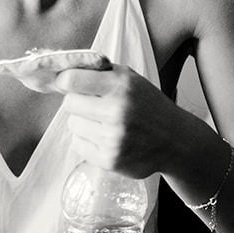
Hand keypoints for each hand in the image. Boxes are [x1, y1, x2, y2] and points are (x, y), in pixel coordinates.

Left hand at [53, 63, 186, 178]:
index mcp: (121, 85)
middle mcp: (117, 111)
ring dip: (84, 124)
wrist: (175, 140)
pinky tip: (107, 139)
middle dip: (78, 103)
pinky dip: (88, 142)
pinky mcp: (110, 160)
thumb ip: (98, 72)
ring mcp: (113, 138)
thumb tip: (58, 72)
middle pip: (69, 104)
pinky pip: (79, 145)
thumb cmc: (148, 105)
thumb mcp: (130, 79)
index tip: (69, 84)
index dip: (65, 82)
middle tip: (95, 106)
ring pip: (73, 125)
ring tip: (105, 124)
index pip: (70, 80)